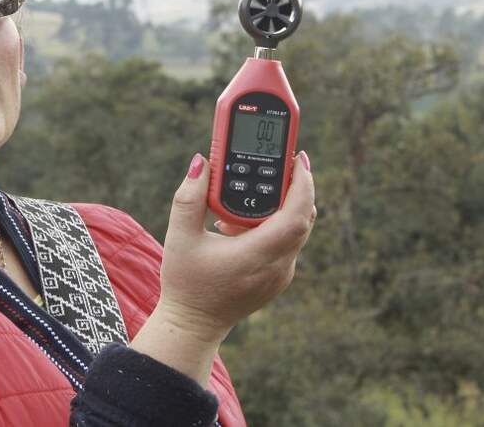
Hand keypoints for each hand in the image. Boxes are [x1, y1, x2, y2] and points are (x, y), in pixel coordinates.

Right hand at [157, 151, 316, 341]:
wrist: (192, 325)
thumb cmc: (185, 283)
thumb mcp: (180, 236)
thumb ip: (189, 196)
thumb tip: (201, 162)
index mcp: (258, 255)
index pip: (296, 215)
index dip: (303, 184)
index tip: (299, 158)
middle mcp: (278, 267)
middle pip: (302, 218)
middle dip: (292, 187)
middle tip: (275, 165)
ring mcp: (281, 275)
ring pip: (295, 230)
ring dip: (277, 208)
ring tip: (238, 205)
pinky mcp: (278, 278)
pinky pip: (286, 243)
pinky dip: (271, 226)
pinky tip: (237, 227)